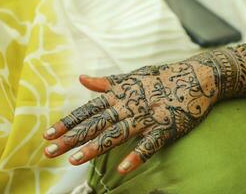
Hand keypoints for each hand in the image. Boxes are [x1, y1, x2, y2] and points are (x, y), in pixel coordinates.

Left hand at [43, 61, 218, 173]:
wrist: (197, 77)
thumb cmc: (163, 78)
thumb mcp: (133, 76)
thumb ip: (107, 82)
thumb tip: (82, 79)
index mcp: (121, 94)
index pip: (89, 109)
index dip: (68, 121)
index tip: (48, 134)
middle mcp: (130, 105)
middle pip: (97, 123)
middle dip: (73, 137)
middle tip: (50, 151)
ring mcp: (148, 116)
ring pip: (118, 133)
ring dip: (96, 147)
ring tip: (75, 160)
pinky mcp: (167, 127)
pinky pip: (150, 143)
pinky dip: (137, 155)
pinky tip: (122, 169)